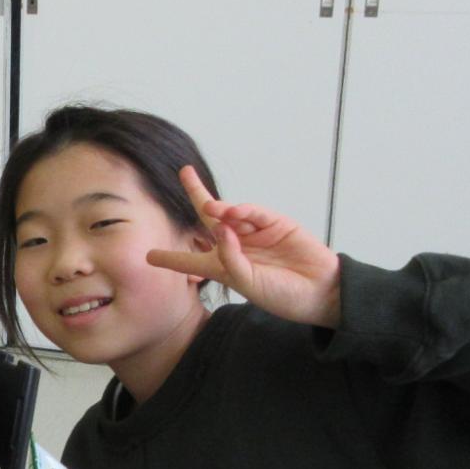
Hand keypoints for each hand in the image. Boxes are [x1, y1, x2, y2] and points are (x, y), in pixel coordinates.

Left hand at [146, 165, 342, 327]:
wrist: (321, 293)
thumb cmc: (283, 296)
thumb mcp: (248, 284)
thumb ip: (230, 258)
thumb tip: (220, 227)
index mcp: (224, 267)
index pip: (192, 260)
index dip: (172, 258)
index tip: (148, 256)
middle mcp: (236, 246)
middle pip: (210, 218)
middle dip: (197, 195)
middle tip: (185, 173)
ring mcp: (256, 233)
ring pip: (231, 213)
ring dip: (219, 209)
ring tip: (212, 209)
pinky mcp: (276, 223)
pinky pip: (255, 213)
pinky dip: (243, 210)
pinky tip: (233, 212)